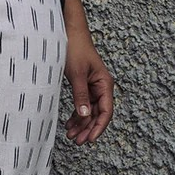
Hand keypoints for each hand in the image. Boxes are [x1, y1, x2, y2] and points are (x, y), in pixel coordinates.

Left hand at [62, 0, 113, 144]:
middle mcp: (101, 87)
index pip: (106, 111)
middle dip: (87, 129)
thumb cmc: (74, 49)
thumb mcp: (76, 74)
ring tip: (70, 136)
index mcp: (105, 84)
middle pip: (97, 114)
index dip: (99, 127)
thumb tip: (84, 116)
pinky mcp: (83, 85)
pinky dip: (77, 114)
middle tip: (76, 142)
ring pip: (89, 111)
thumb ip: (80, 95)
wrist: (68, 32)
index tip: (89, 139)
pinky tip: (69, 124)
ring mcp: (92, 87)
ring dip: (81, 124)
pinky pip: (82, 104)